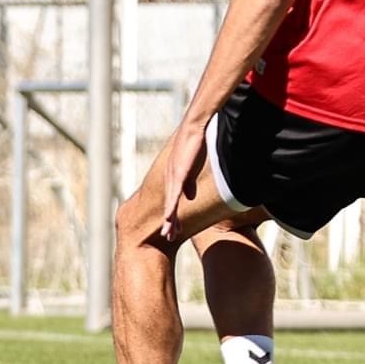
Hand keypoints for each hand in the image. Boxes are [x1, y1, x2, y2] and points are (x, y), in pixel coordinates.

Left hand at [159, 121, 206, 242]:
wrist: (194, 127)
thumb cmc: (196, 143)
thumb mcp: (193, 167)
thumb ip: (190, 182)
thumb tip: (188, 197)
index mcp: (174, 177)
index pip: (172, 200)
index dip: (172, 215)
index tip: (172, 228)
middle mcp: (170, 177)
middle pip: (169, 205)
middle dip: (169, 222)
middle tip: (168, 236)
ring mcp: (173, 175)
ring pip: (170, 203)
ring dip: (169, 219)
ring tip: (168, 233)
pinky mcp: (178, 172)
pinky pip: (174, 193)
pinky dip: (171, 206)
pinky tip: (169, 217)